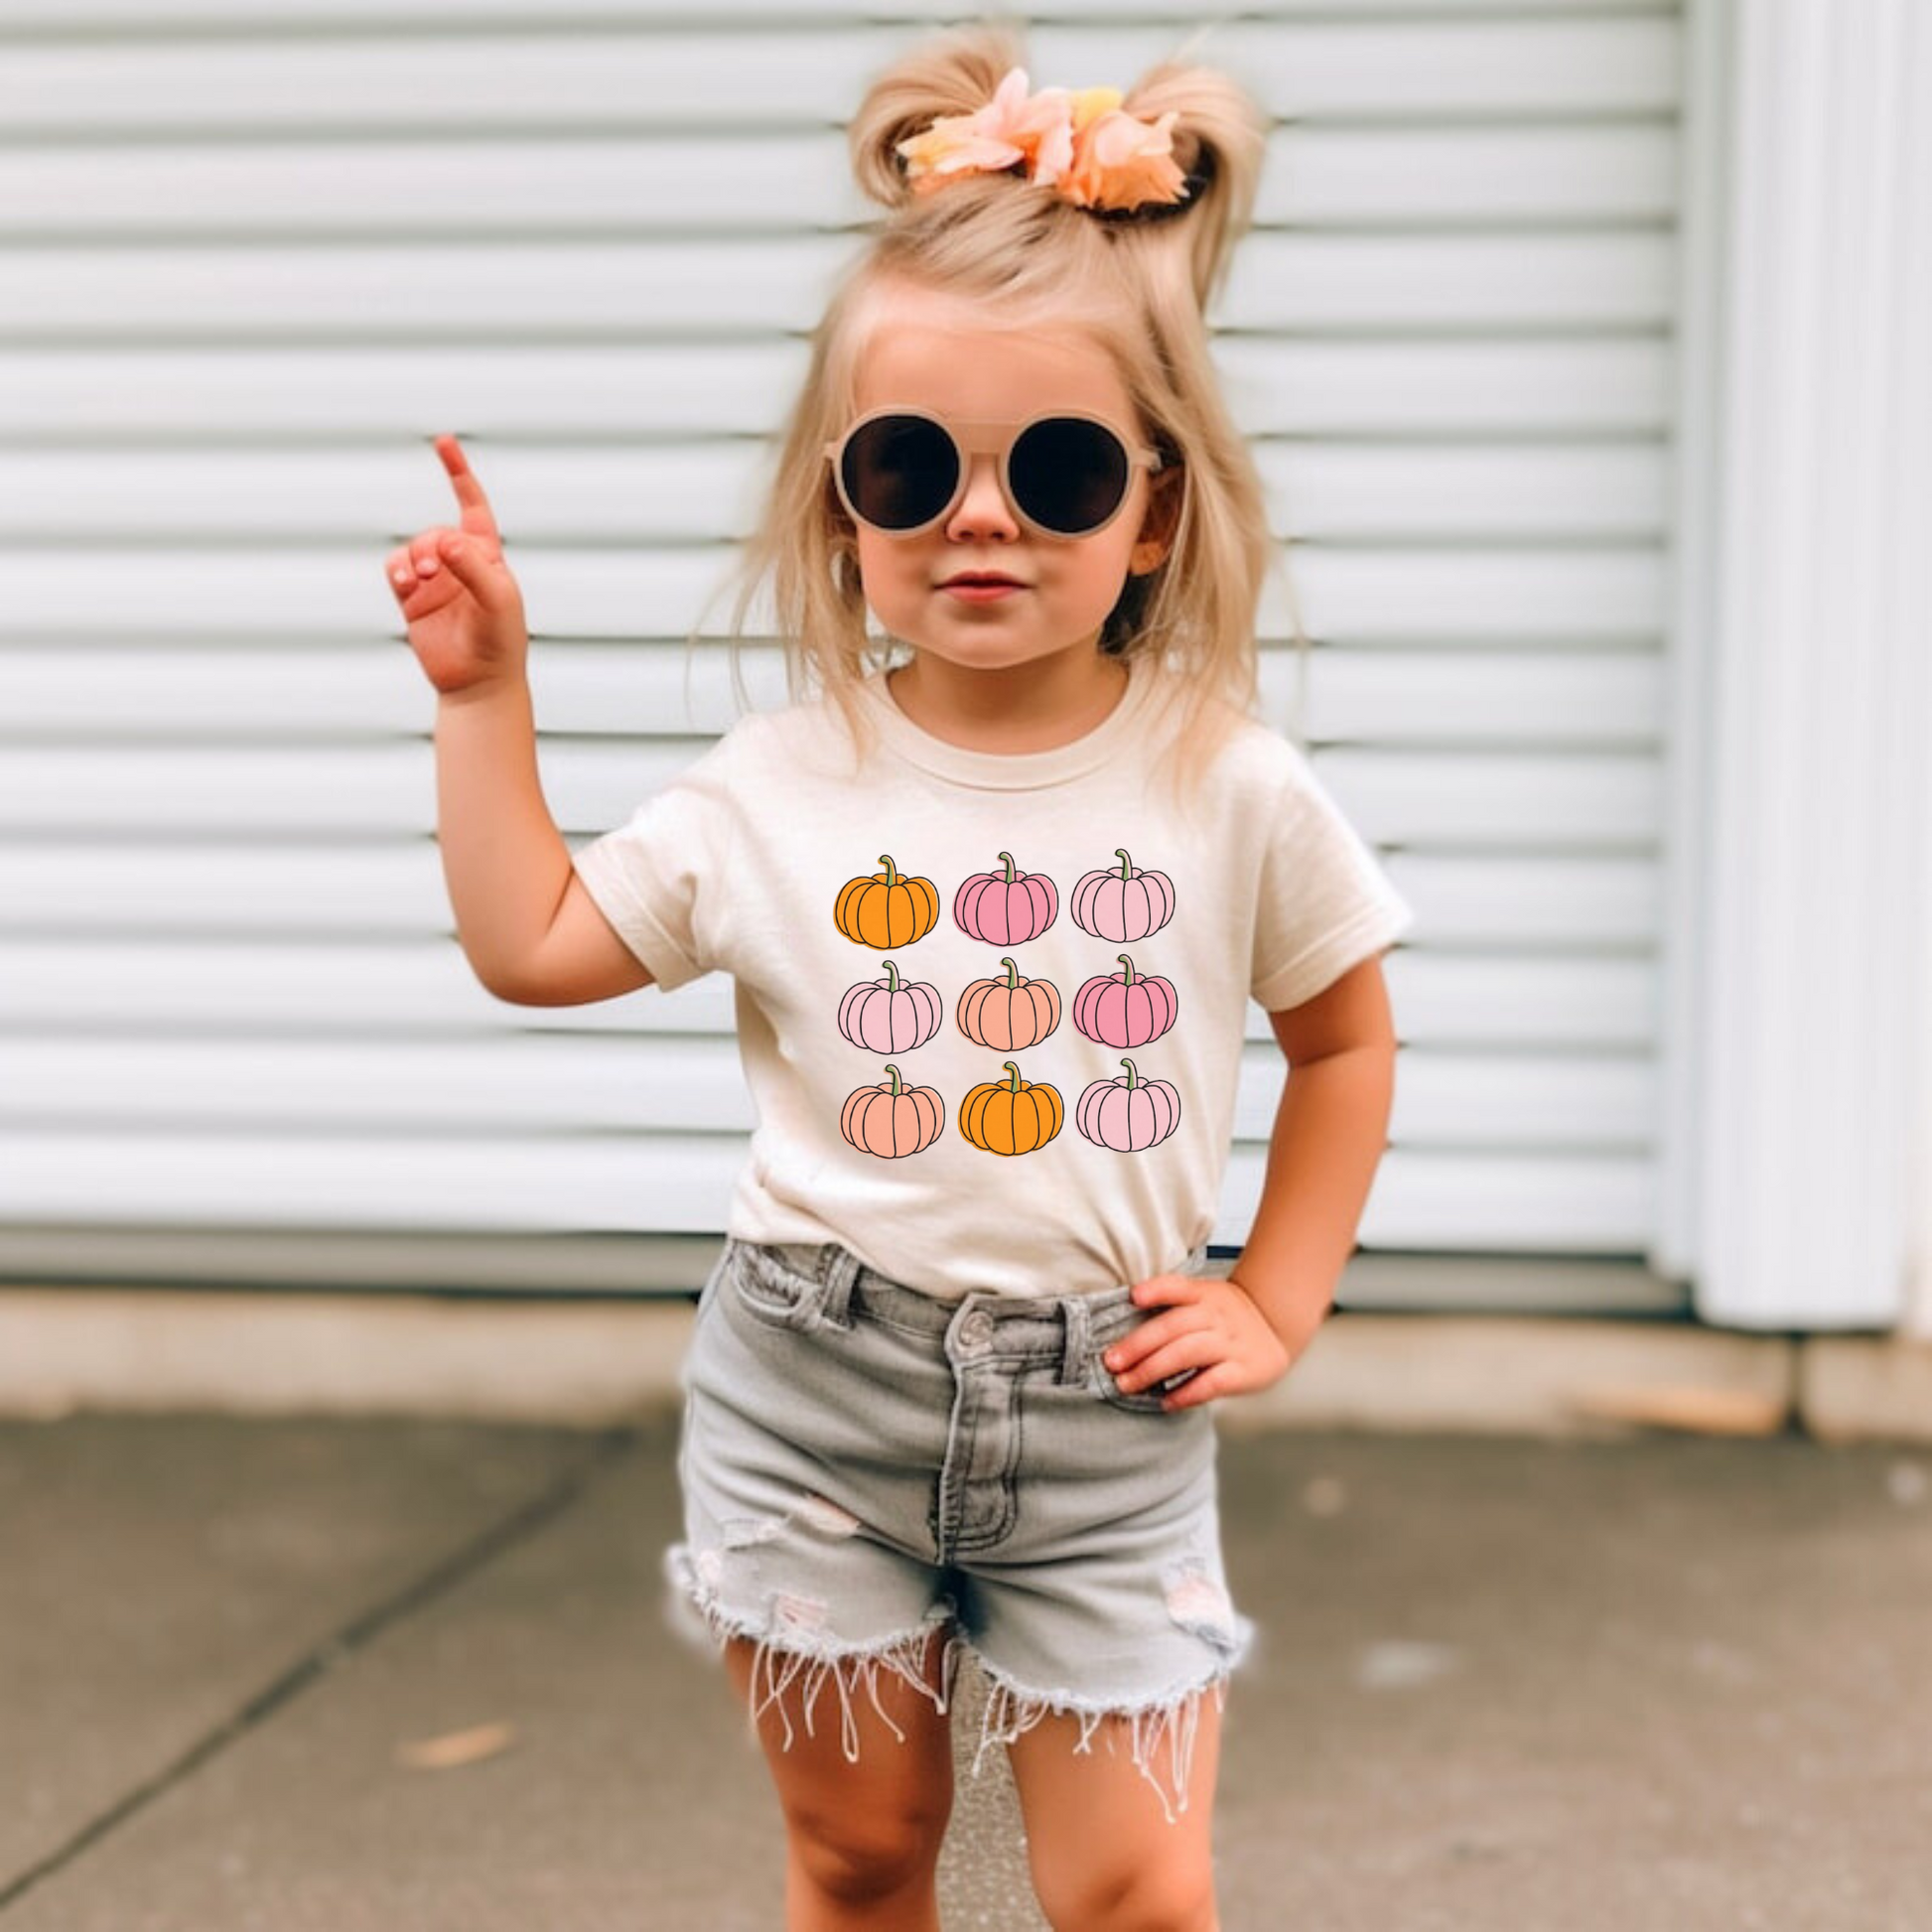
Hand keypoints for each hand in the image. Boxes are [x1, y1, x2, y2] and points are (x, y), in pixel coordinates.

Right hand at [384, 433, 529, 695]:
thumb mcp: (497, 599)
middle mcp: (460, 565)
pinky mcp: (413, 600)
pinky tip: (405, 583)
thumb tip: (446, 539)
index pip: (473, 507)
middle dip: (432, 545)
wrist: (478, 683)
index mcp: (489, 558)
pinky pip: (396, 569)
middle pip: (435, 532)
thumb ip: (473, 566)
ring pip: (411, 549)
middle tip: (436, 571)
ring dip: (412, 558)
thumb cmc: (500, 641)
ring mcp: (435, 582)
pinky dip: (397, 569)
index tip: (443, 443)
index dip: (459, 475)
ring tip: (421, 580)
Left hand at [1102, 1271, 1292, 1411]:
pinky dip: (1186, 1393)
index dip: (1156, 1290)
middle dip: (1138, 1345)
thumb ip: (1172, 1307)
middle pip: (1173, 1327)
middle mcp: (1217, 1317)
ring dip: (1152, 1370)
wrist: (1276, 1327)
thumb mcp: (1205, 1298)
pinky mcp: (1243, 1371)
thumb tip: (1124, 1332)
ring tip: (1127, 1384)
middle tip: (1111, 1362)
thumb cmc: (1226, 1316)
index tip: (1133, 1297)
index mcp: (1205, 1295)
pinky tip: (1166, 1402)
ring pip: (1187, 1353)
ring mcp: (1230, 1344)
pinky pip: (1211, 1382)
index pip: (1179, 1287)